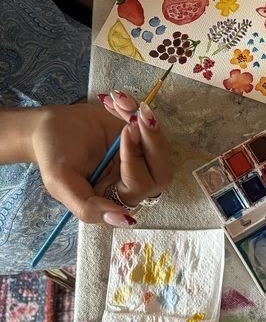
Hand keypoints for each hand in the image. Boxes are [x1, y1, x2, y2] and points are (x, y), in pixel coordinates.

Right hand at [30, 90, 171, 225]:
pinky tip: (116, 100)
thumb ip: (87, 207)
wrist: (49, 125)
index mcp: (115, 196)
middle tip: (137, 118)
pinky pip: (152, 127)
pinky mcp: (140, 137)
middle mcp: (131, 180)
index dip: (135, 160)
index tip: (126, 131)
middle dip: (153, 142)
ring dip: (147, 124)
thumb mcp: (60, 183)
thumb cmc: (51, 155)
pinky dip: (137, 110)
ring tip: (121, 103)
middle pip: (161, 172)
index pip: (140, 186)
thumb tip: (123, 220)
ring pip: (161, 149)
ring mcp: (138, 157)